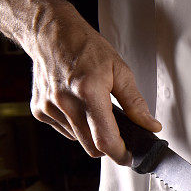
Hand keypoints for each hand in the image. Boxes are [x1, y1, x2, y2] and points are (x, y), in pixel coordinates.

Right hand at [27, 5, 160, 163]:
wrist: (50, 33)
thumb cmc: (86, 48)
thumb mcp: (120, 71)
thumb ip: (136, 104)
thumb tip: (151, 126)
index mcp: (88, 91)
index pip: (105, 139)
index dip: (120, 154)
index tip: (129, 157)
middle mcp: (65, 102)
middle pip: (92, 147)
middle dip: (108, 146)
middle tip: (119, 134)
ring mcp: (49, 107)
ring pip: (79, 141)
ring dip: (91, 134)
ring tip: (94, 108)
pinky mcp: (39, 110)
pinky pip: (65, 132)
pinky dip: (76, 126)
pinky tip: (77, 106)